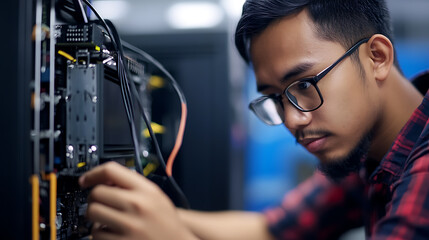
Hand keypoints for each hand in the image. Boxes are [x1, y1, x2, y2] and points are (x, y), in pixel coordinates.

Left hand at [79, 161, 196, 239]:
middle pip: (97, 192)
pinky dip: (99, 233)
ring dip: (94, 216)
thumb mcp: (156, 196)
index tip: (86, 179)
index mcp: (146, 190)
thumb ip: (134, 186)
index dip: (94, 173)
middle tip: (100, 203)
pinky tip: (112, 232)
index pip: (111, 171)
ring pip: (92, 213)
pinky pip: (95, 234)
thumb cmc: (166, 222)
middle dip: (94, 198)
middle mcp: (138, 206)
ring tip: (106, 218)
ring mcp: (129, 226)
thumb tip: (105, 180)